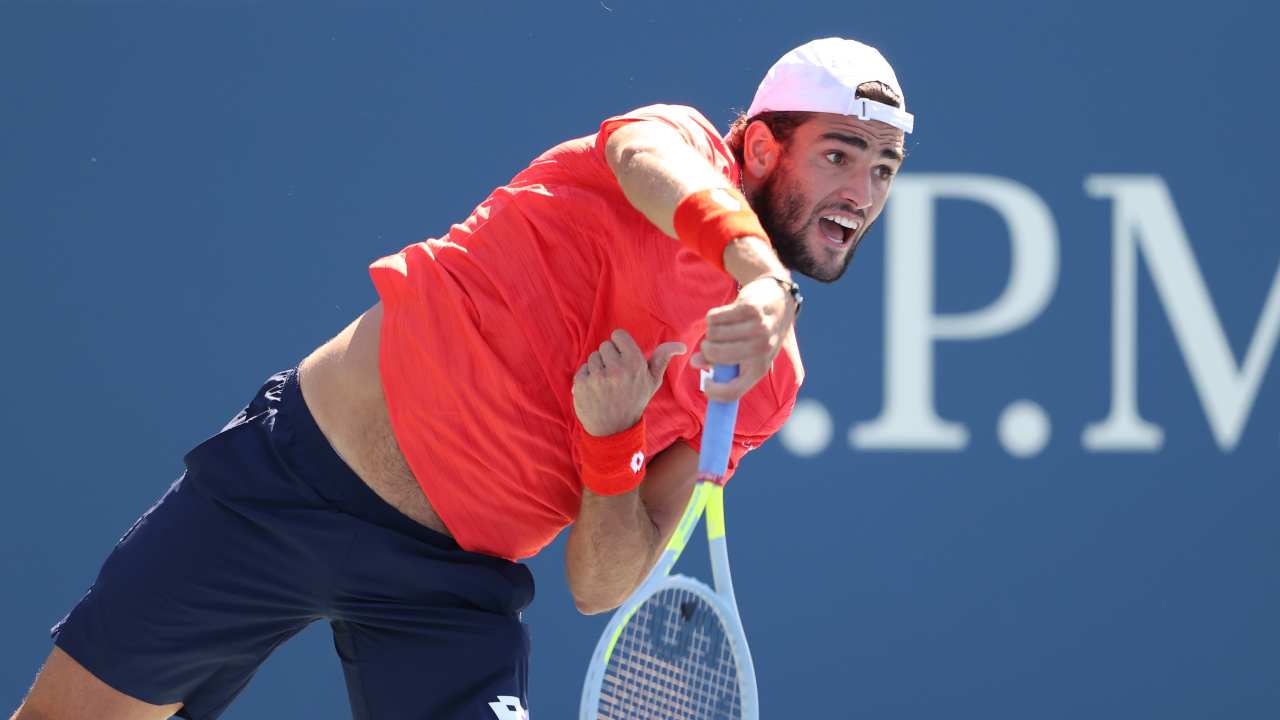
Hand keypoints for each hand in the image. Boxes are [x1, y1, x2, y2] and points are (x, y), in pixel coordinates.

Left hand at [573, 329, 687, 435]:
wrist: (614, 429)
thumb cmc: (634, 400)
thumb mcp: (652, 381)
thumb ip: (663, 358)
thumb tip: (681, 346)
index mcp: (635, 363)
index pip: (618, 335)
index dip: (620, 346)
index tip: (623, 359)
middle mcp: (616, 368)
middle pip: (605, 346)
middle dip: (609, 358)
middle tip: (616, 377)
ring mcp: (597, 377)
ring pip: (593, 357)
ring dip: (598, 368)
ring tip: (606, 384)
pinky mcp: (582, 384)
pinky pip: (582, 369)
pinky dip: (586, 378)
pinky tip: (596, 390)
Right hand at [691, 275, 796, 401]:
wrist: (778, 303)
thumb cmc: (756, 335)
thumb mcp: (745, 354)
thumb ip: (718, 362)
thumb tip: (695, 362)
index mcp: (760, 368)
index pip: (733, 391)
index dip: (713, 391)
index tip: (705, 383)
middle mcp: (762, 350)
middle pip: (716, 355)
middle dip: (707, 350)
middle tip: (711, 345)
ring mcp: (758, 328)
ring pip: (713, 334)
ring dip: (711, 331)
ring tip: (721, 329)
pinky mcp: (750, 308)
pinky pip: (714, 317)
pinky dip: (712, 318)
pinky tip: (723, 316)